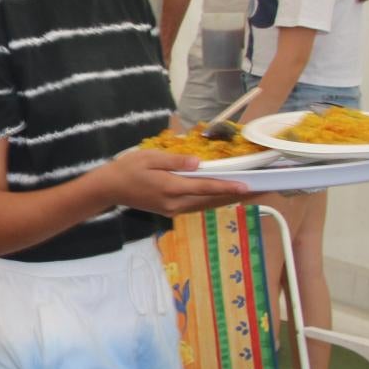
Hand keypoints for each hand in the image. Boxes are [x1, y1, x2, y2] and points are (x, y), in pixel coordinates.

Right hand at [99, 148, 249, 215]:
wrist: (109, 189)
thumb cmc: (128, 168)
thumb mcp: (149, 157)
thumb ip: (175, 161)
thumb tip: (198, 163)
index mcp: (171, 187)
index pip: (205, 187)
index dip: (227, 187)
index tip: (247, 187)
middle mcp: (175, 203)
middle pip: (210, 200)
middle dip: (234, 195)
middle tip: (259, 190)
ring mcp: (172, 209)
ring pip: (205, 205)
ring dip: (226, 200)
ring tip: (248, 194)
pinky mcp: (170, 210)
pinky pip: (196, 206)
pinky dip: (212, 201)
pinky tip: (223, 196)